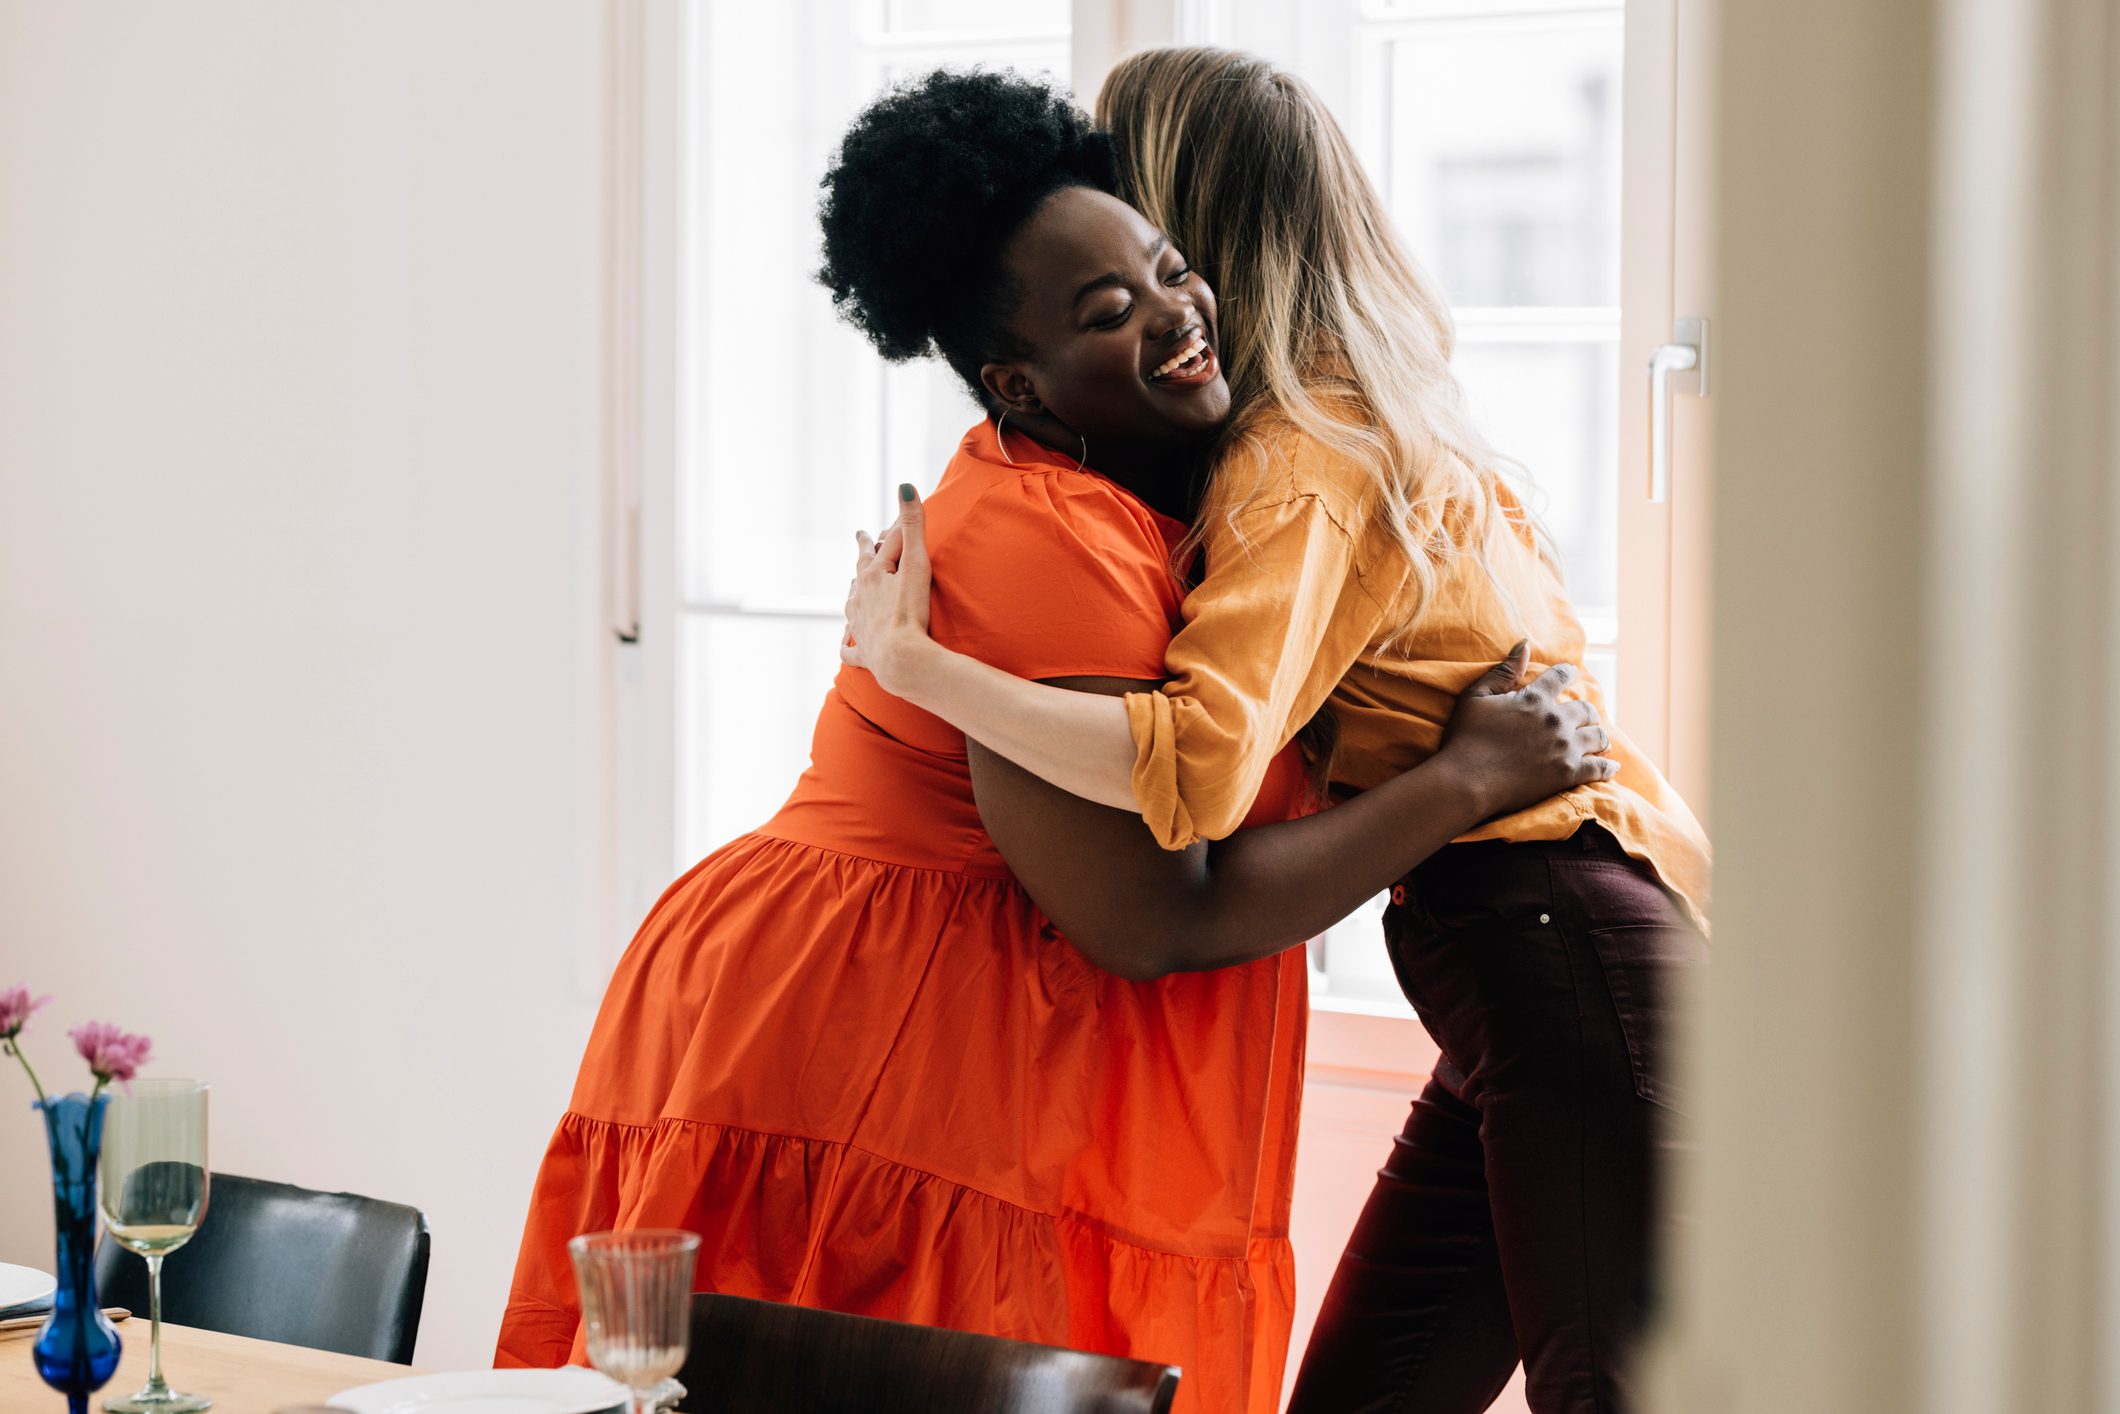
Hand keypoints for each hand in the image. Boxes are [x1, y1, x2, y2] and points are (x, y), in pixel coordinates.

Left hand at [841, 484, 933, 694]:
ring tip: (854, 587)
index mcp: (872, 576)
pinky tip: (846, 644)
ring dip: (854, 593)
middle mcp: (859, 599)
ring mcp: (859, 627)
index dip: (891, 531)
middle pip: (861, 571)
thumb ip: (913, 526)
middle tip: (861, 538)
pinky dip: (848, 645)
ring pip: (852, 605)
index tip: (891, 521)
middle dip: (863, 553)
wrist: (902, 659)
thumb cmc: (910, 612)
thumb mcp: (916, 564)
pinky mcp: (865, 654)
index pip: (884, 546)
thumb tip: (905, 486)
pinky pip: (851, 649)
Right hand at [1436, 641, 1616, 819]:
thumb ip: (1503, 671)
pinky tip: (1611, 766)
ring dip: (1599, 737)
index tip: (1571, 674)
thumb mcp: (1475, 697)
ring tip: (1599, 741)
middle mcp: (1556, 720)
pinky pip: (1599, 768)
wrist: (1466, 782)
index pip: (1560, 676)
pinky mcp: (1567, 775)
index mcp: (1535, 698)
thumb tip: (1525, 644)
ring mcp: (1564, 748)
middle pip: (1585, 709)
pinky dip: (1608, 766)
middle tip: (1585, 716)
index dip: (1567, 673)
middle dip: (1586, 711)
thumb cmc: (1465, 738)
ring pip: (1597, 737)